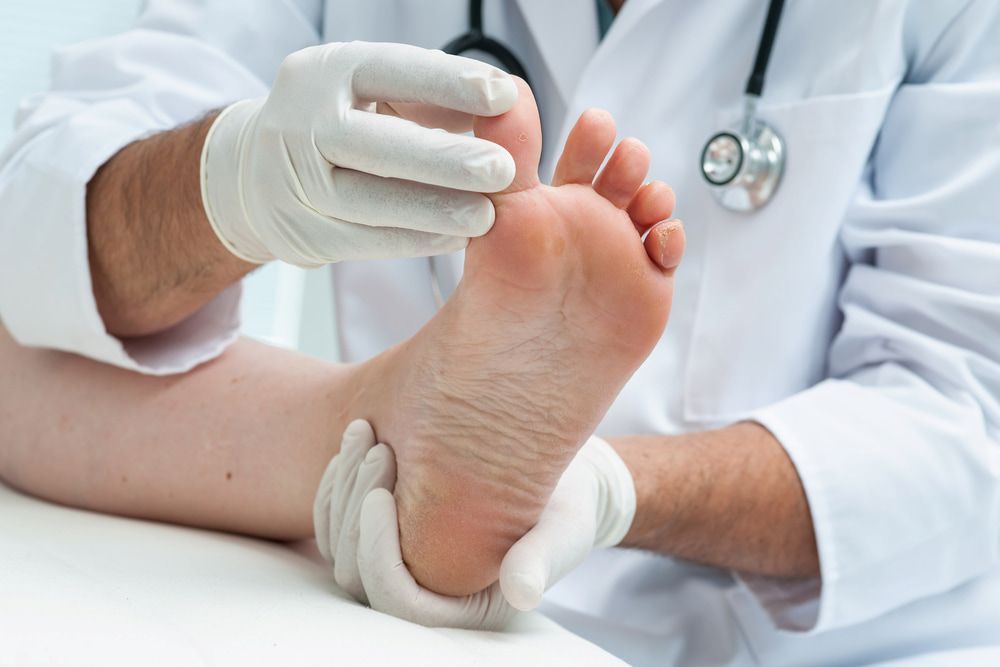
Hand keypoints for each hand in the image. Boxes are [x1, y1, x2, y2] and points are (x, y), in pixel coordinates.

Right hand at [201, 41, 516, 266]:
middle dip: (442, 158)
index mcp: (326, 72)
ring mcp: (292, 181)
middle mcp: (301, 121)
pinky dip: (412, 241)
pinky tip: (454, 239)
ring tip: (484, 216)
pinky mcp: (300, 231)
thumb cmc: (344, 124)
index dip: (446, 83)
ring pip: (365, 200)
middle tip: (501, 170)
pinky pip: (362, 241)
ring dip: (431, 210)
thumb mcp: (376, 93)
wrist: (258, 173)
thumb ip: (433, 98)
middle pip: (373, 143)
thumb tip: (507, 107)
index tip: (503, 98)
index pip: (389, 70)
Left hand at [313, 420, 636, 628]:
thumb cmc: (567, 507)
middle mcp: (424, 591)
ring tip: (364, 432)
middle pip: (356, 570)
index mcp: (461, 606)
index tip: (380, 495)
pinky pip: (342, 517)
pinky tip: (358, 437)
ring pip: (341, 541)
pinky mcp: (391, 529)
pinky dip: (340, 479)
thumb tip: (522, 591)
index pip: (396, 598)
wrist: (562, 477)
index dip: (377, 552)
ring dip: (342, 487)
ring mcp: (402, 560)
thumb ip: (540, 559)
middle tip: (377, 449)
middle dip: (355, 507)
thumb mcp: (563, 530)